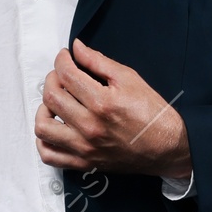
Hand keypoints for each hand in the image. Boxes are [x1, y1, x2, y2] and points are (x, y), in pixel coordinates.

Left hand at [35, 39, 191, 178]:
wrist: (167, 146)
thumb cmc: (152, 114)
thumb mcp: (129, 79)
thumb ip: (98, 61)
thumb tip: (77, 48)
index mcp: (102, 103)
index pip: (66, 75)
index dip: (61, 60)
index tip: (64, 57)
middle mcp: (90, 126)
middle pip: (51, 97)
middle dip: (52, 79)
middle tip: (62, 76)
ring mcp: (85, 147)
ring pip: (43, 127)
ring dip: (44, 109)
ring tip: (56, 103)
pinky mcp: (84, 163)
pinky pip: (49, 155)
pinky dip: (43, 141)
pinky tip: (54, 127)